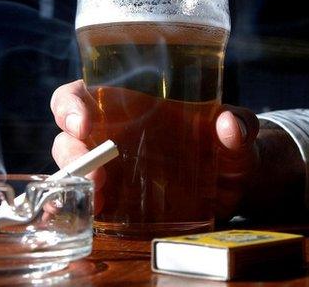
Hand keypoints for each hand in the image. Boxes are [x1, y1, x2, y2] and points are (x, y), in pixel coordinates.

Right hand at [50, 79, 304, 218]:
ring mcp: (111, 168)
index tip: (82, 122)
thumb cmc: (226, 143)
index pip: (81, 95)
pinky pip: (87, 201)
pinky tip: (91, 214)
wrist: (233, 180)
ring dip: (80, 181)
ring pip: (74, 168)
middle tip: (94, 171)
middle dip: (72, 151)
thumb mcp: (237, 129)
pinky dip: (80, 208)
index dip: (70, 105)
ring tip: (101, 195)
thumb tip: (229, 124)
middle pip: (68, 135)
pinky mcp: (117, 199)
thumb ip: (240, 124)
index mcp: (127, 103)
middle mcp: (111, 132)